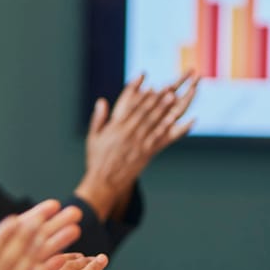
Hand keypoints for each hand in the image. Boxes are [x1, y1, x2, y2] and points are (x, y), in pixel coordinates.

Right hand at [75, 70, 198, 219]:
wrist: (104, 181)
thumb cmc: (97, 159)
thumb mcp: (94, 137)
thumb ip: (98, 119)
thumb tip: (101, 101)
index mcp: (116, 129)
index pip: (131, 109)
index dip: (142, 97)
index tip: (151, 87)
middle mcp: (129, 134)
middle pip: (146, 114)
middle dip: (158, 100)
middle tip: (169, 89)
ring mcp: (139, 144)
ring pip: (154, 124)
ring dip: (165, 110)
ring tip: (174, 99)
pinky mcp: (146, 153)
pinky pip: (158, 139)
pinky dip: (168, 128)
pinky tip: (175, 121)